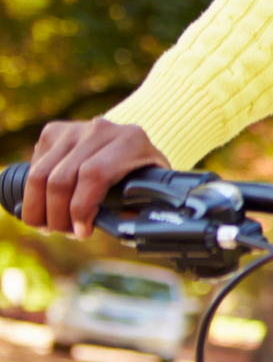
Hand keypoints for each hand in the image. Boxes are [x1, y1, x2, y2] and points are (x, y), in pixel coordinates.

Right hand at [22, 119, 169, 239]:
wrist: (129, 142)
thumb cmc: (141, 172)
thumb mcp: (149, 187)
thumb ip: (138, 208)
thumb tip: (123, 229)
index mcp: (131, 141)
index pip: (94, 175)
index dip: (81, 208)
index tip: (82, 232)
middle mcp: (100, 130)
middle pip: (61, 179)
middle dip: (58, 216)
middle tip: (66, 233)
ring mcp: (74, 129)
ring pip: (40, 175)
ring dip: (38, 209)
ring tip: (49, 227)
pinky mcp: (53, 131)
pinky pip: (34, 168)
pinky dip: (34, 194)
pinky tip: (46, 206)